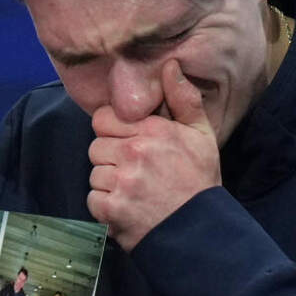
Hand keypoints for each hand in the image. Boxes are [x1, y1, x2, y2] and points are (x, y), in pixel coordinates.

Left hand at [87, 58, 220, 250]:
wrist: (199, 230)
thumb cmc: (199, 181)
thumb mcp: (201, 135)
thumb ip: (183, 98)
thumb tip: (170, 64)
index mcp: (151, 130)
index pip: (103, 118)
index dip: (114, 130)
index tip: (129, 142)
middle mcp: (133, 152)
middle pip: (96, 146)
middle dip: (111, 157)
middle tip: (135, 170)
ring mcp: (121, 181)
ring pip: (94, 172)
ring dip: (109, 182)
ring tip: (134, 190)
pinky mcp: (111, 208)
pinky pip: (93, 198)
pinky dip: (106, 205)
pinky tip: (128, 207)